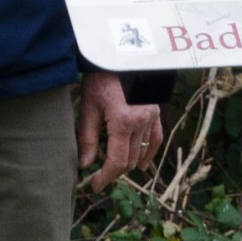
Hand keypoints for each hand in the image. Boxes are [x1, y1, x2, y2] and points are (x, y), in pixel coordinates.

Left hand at [77, 71, 162, 191]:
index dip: (105, 177)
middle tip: (98, 178)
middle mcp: (141, 121)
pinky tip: (141, 163)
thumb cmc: (101, 76)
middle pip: (128, 159)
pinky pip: (156, 137)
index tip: (94, 185)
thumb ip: (87, 137)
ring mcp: (151, 116)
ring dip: (127, 164)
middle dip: (113, 172)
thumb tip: (85, 164)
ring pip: (141, 151)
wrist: (121, 54)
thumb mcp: (89, 106)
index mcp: (122, 122)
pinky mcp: (155, 111)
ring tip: (113, 171)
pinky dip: (149, 152)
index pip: (116, 161)